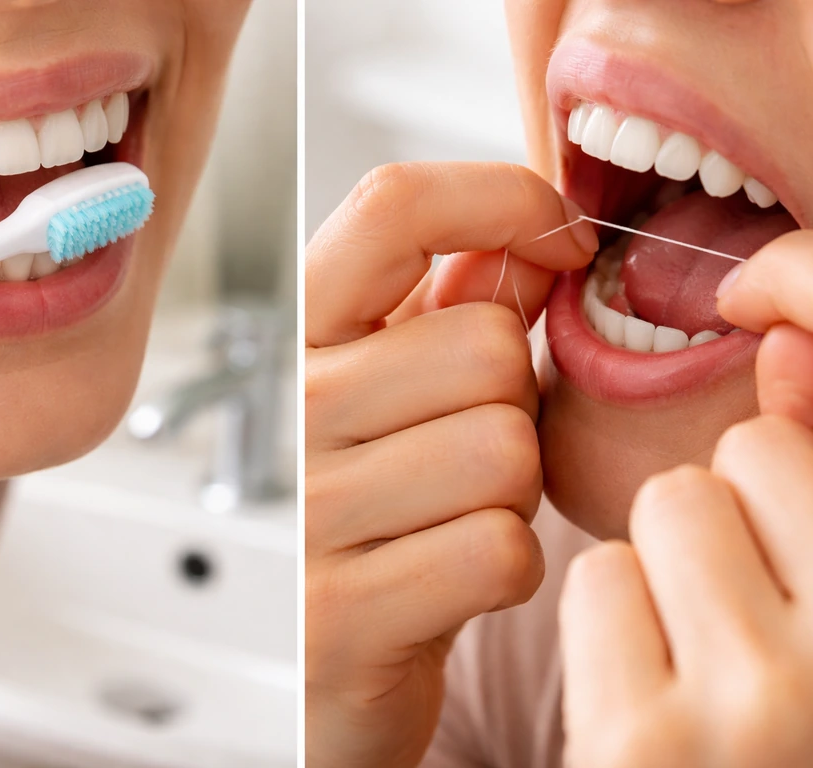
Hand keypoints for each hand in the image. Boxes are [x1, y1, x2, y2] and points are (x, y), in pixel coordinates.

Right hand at [305, 162, 596, 767]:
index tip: (560, 239)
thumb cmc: (375, 507)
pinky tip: (455, 577)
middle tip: (471, 450)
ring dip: (513, 491)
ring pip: (504, 450)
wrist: (318, 655)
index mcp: (304, 334)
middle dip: (516, 404)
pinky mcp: (339, 611)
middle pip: (487, 346)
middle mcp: (291, 410)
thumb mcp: (400, 388)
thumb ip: (456, 304)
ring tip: (458, 513)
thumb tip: (532, 238)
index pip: (392, 209)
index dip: (501, 198)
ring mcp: (307, 511)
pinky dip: (505, 567)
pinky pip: (498, 550)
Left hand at [560, 230, 812, 767]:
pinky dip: (615, 617)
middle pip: (760, 451)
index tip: (755, 305)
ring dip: (669, 561)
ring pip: (673, 501)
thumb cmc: (771, 719)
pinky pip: (602, 577)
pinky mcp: (649, 740)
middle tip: (744, 605)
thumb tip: (781, 338)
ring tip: (698, 650)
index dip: (806, 325)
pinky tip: (648, 692)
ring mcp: (765, 703)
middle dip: (735, 504)